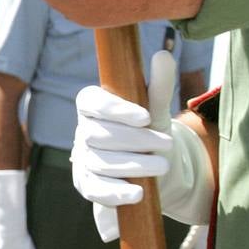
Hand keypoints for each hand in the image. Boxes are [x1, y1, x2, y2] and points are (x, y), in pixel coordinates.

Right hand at [71, 50, 214, 240]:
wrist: (150, 168)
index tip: (145, 116)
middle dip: (135, 140)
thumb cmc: (148, 131)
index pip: (91, 102)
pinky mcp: (86, 184)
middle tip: (167, 143)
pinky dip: (116, 193)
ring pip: (99, 161)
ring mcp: (82, 159)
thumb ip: (158, 85)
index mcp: (91, 106)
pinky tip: (138, 193)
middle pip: (98, 135)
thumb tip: (163, 55)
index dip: (115, 109)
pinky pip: (94, 189)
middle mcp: (82, 131)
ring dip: (133, 165)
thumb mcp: (156, 109)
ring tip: (163, 166)